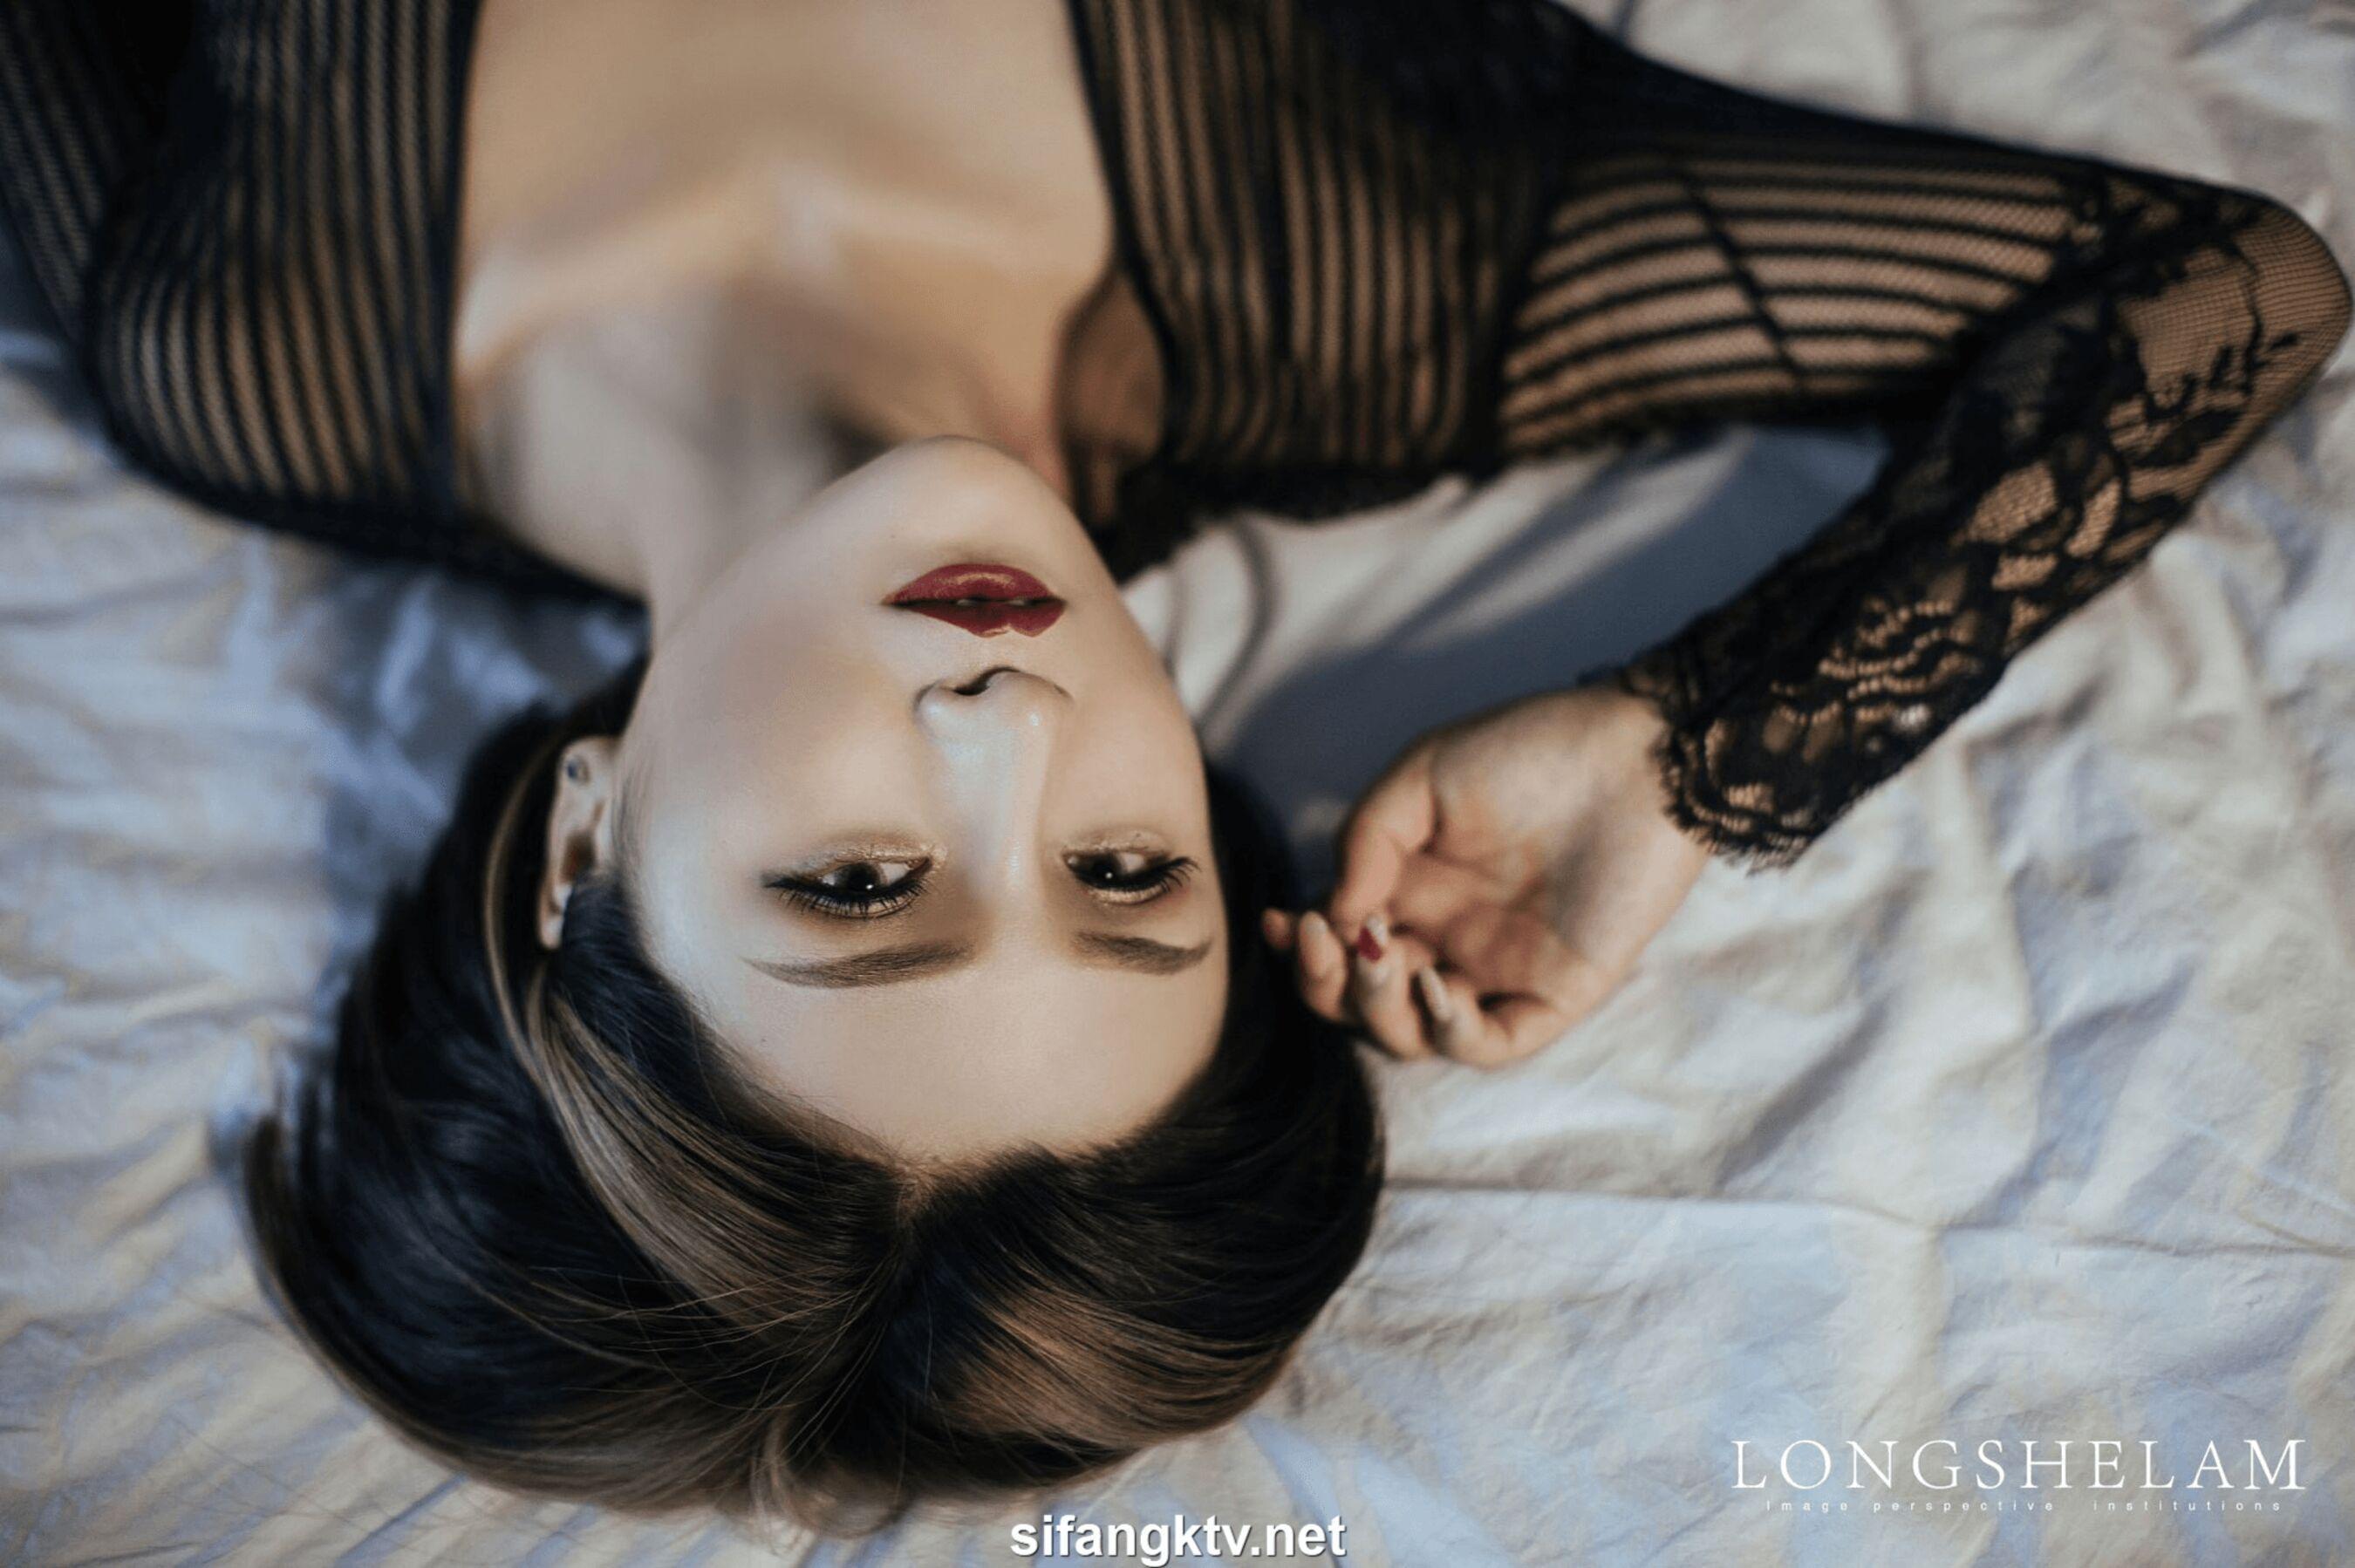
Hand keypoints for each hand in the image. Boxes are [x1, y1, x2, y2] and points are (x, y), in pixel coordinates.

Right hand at [1266, 685, 1708, 1065]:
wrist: (1639, 756)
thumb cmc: (1533, 751)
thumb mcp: (1422, 775)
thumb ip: (1364, 840)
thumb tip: (1336, 913)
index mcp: (1411, 888)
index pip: (1340, 944)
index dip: (1302, 950)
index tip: (1284, 923)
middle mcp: (1446, 938)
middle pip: (1361, 1002)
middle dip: (1326, 982)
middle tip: (1329, 938)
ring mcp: (1496, 971)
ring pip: (1413, 1034)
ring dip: (1378, 1006)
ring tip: (1384, 951)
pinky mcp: (1553, 995)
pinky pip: (1487, 1044)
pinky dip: (1448, 1031)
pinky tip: (1433, 984)